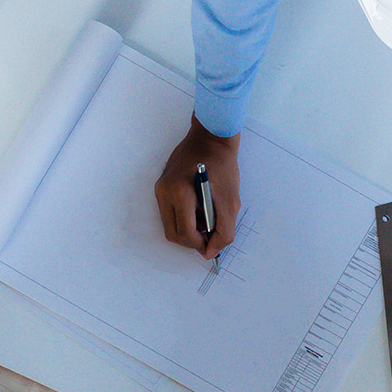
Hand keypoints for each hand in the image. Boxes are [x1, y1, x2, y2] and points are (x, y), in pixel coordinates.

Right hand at [155, 121, 239, 259]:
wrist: (212, 138)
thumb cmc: (223, 166)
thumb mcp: (230, 201)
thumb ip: (223, 231)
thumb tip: (210, 253)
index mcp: (179, 193)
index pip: (185, 233)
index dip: (200, 245)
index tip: (213, 244)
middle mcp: (164, 192)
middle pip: (173, 234)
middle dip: (192, 240)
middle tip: (210, 234)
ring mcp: (160, 189)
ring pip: (169, 225)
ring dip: (188, 229)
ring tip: (206, 217)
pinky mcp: (161, 187)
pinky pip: (169, 213)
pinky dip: (184, 218)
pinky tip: (199, 208)